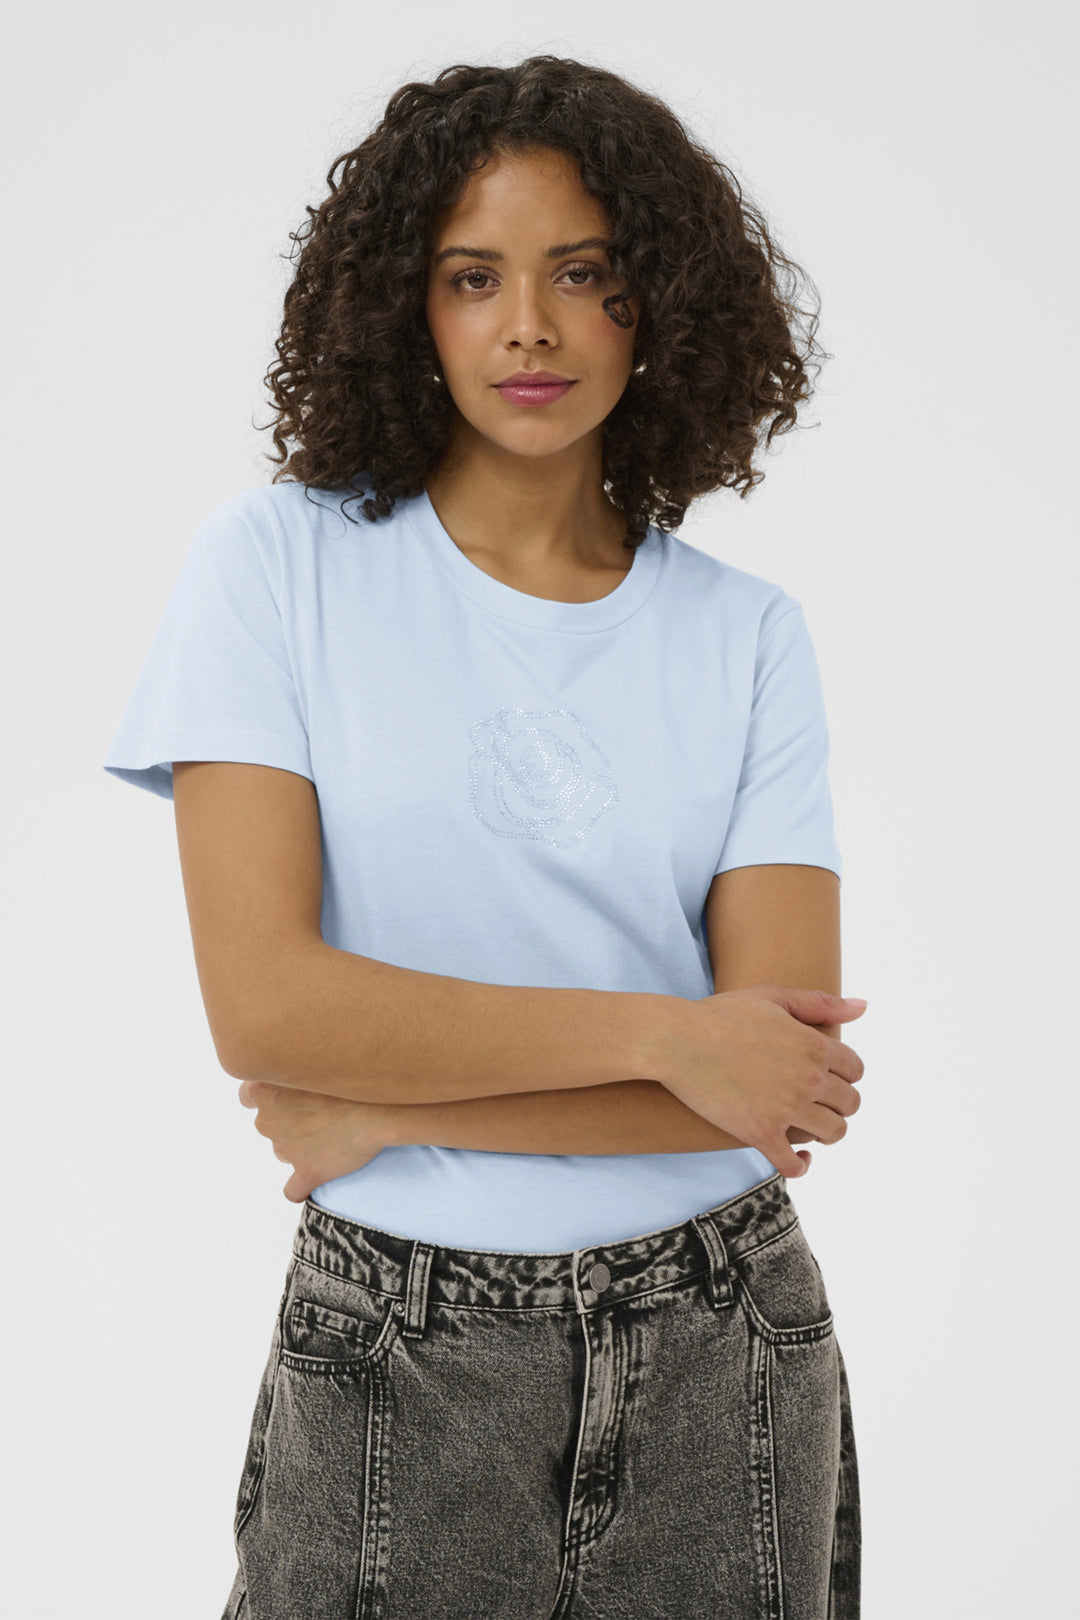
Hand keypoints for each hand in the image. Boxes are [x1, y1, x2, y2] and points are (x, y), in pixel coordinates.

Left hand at [237, 1080, 398, 1202]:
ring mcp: (284, 1149)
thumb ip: (290, 1065)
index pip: (247, 1096)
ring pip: (285, 1149)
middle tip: (320, 1109)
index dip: (271, 1095)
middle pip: (269, 1124)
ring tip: (333, 1130)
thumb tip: (289, 1070)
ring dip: (302, 1143)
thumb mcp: (310, 1057)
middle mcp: (266, 1121)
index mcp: (261, 1090)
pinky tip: (315, 1176)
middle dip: (289, 1120)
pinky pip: (293, 1189)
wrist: (379, 1106)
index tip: (292, 1093)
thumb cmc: (348, 1076)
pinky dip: (301, 1186)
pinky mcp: (306, 1172)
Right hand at [656, 986, 867, 1179]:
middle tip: (819, 1103)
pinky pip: (794, 1164)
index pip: (855, 1070)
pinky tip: (798, 1158)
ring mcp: (785, 1109)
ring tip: (811, 1127)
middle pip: (850, 1104)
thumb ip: (821, 1003)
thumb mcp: (773, 997)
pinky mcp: (760, 1134)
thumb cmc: (721, 1015)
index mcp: (814, 1045)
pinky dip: (801, 1165)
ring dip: (827, 1133)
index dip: (846, 1075)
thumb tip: (863, 1007)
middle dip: (839, 1104)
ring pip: (832, 1133)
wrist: (677, 1041)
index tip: (830, 1078)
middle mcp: (808, 1079)